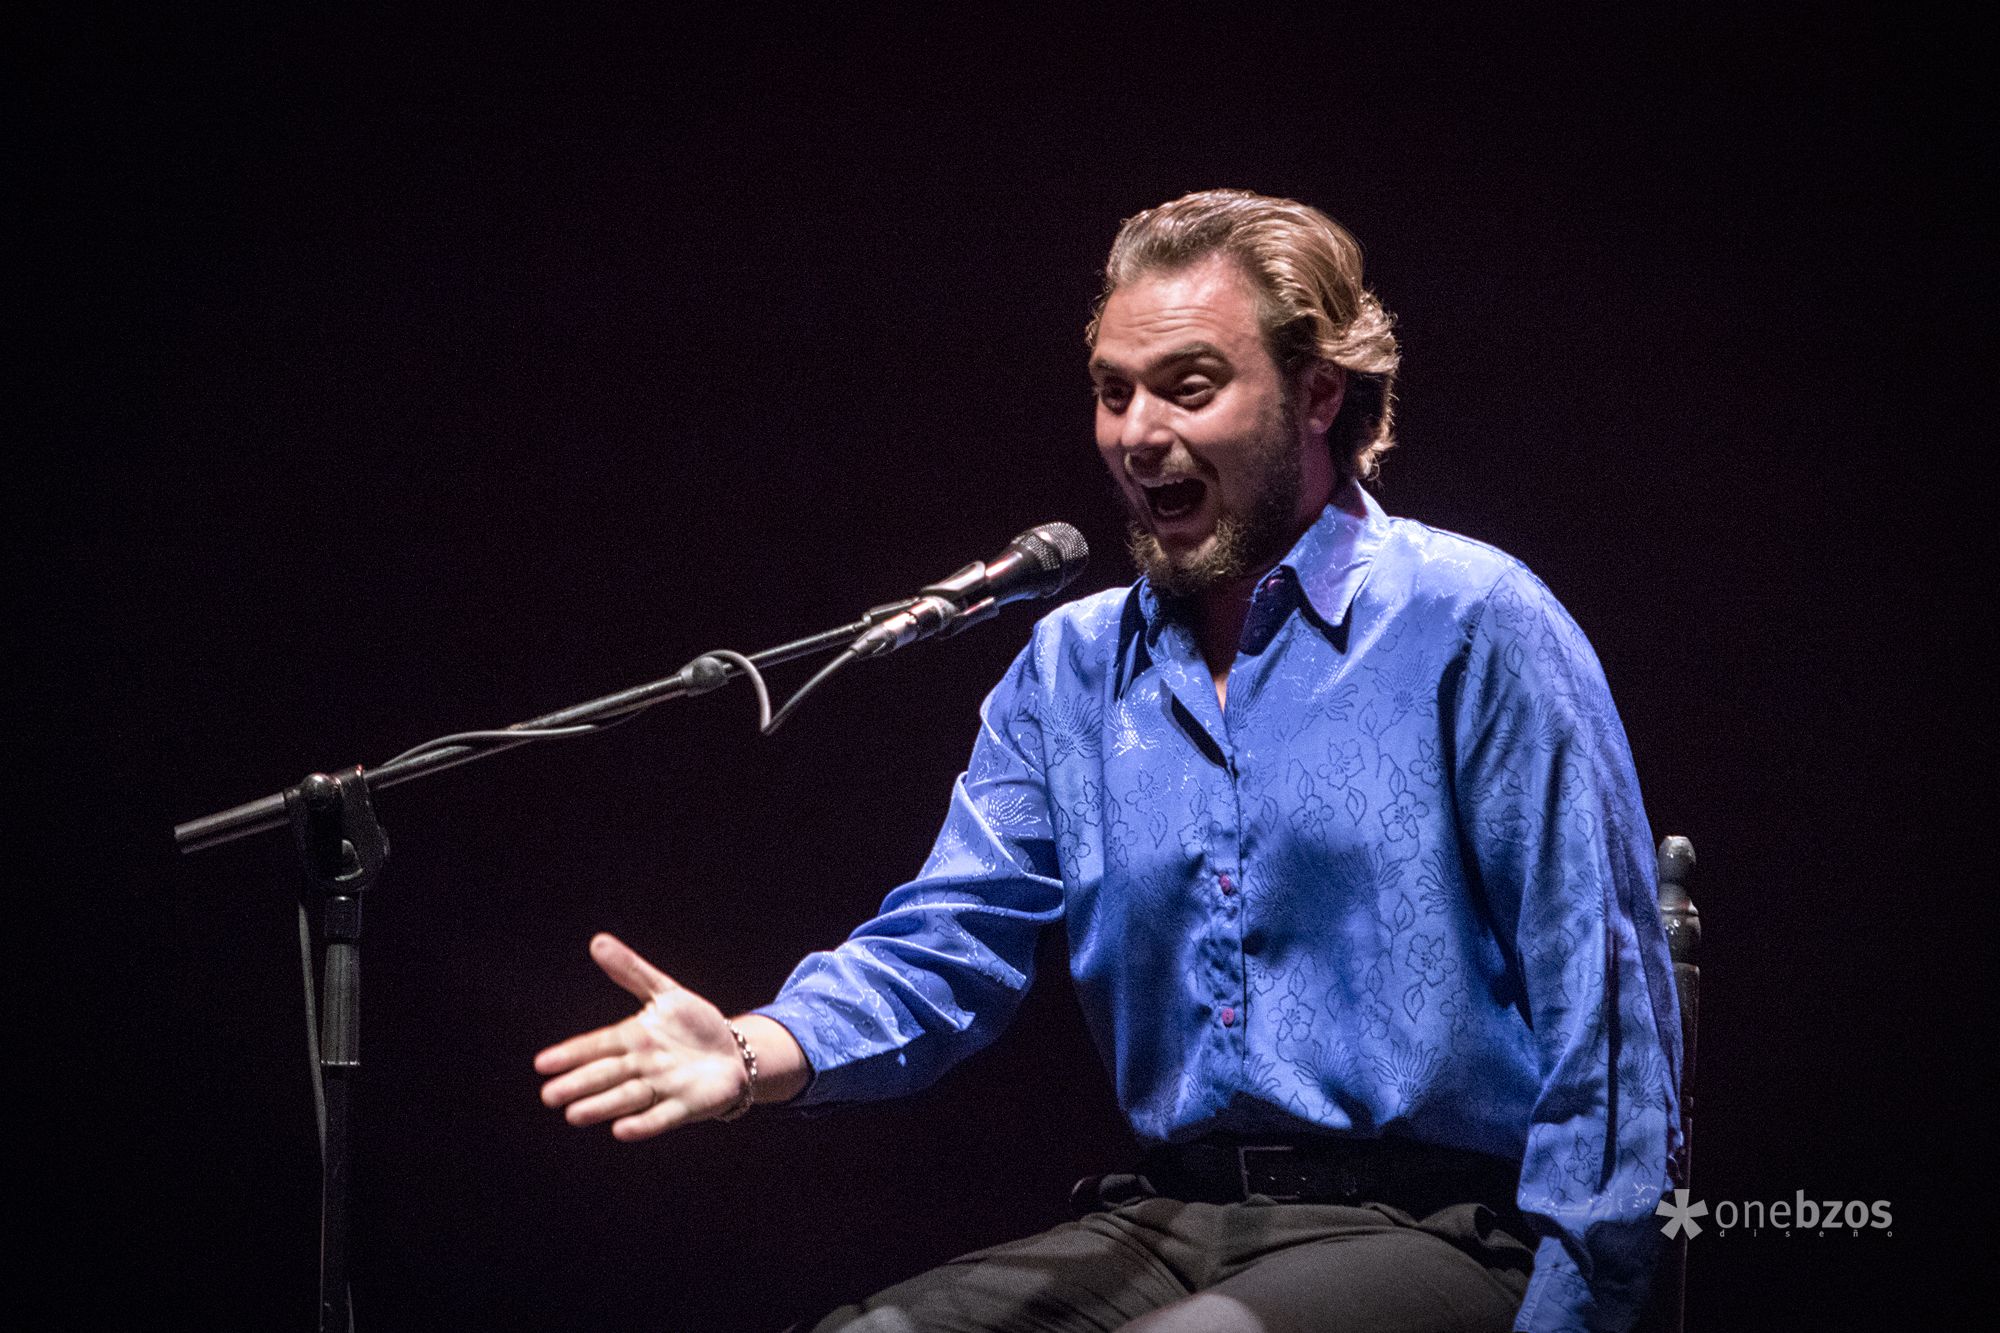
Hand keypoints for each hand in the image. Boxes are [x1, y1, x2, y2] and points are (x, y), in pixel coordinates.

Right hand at [534, 933, 748, 1140]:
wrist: (734, 1052)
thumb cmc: (694, 1024)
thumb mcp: (664, 992)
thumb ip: (631, 971)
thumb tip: (597, 941)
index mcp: (632, 1039)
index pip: (596, 1046)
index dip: (570, 1055)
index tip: (542, 1063)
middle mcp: (641, 1066)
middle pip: (605, 1075)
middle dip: (578, 1085)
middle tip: (549, 1096)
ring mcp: (661, 1088)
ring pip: (626, 1098)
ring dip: (602, 1106)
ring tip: (574, 1115)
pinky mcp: (685, 1107)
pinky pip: (661, 1117)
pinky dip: (643, 1124)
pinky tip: (621, 1131)